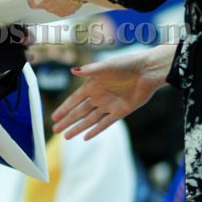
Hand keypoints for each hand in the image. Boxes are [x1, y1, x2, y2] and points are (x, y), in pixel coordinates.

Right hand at [51, 43, 176, 139]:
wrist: (148, 71)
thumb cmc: (127, 64)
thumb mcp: (106, 66)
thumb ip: (90, 71)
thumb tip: (72, 71)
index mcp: (93, 85)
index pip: (74, 100)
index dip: (64, 109)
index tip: (53, 117)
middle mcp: (99, 97)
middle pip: (79, 112)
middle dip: (67, 121)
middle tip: (55, 130)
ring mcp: (109, 105)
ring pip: (90, 120)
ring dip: (78, 128)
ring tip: (66, 136)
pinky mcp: (121, 112)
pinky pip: (105, 123)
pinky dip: (96, 130)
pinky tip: (86, 137)